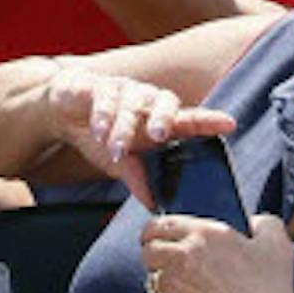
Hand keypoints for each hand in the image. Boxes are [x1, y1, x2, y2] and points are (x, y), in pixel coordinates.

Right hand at [42, 65, 234, 208]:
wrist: (64, 111)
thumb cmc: (102, 135)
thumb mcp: (120, 163)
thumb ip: (138, 179)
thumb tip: (153, 205)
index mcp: (160, 119)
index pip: (189, 119)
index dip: (209, 121)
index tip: (229, 124)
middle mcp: (147, 101)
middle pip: (165, 100)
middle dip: (164, 117)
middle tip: (159, 135)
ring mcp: (124, 90)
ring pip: (131, 104)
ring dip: (124, 127)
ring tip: (116, 149)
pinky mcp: (98, 86)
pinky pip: (104, 98)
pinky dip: (103, 116)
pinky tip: (98, 131)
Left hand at [139, 211, 293, 292]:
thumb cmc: (270, 291)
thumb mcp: (278, 245)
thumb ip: (264, 223)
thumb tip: (253, 223)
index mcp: (204, 235)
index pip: (160, 225)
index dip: (155, 229)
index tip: (157, 234)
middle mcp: (182, 258)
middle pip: (148, 250)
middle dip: (154, 251)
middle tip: (166, 257)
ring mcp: (175, 287)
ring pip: (155, 277)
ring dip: (167, 277)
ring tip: (188, 282)